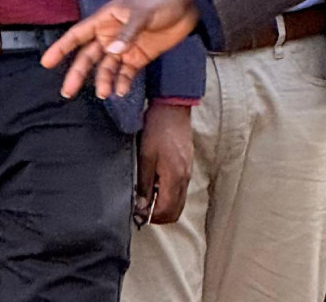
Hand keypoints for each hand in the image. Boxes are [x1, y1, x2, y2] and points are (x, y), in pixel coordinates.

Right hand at [41, 0, 199, 99]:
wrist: (188, 6)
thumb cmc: (161, 1)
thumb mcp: (143, 13)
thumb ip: (128, 33)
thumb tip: (112, 53)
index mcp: (106, 19)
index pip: (78, 35)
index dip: (62, 48)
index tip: (46, 62)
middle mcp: (111, 34)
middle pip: (89, 57)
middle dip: (78, 73)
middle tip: (67, 91)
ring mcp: (125, 47)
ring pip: (106, 68)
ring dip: (103, 80)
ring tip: (105, 93)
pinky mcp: (140, 56)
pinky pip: (126, 73)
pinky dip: (122, 82)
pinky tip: (122, 91)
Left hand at [136, 103, 193, 224]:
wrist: (173, 109)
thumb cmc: (157, 130)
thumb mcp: (145, 157)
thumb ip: (144, 184)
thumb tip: (142, 206)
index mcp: (174, 177)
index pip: (166, 211)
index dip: (151, 217)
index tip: (137, 212)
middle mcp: (185, 178)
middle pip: (176, 211)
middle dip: (159, 215)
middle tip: (142, 209)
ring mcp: (188, 171)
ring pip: (179, 201)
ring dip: (164, 205)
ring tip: (146, 196)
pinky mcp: (187, 165)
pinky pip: (180, 189)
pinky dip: (169, 194)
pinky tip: (155, 183)